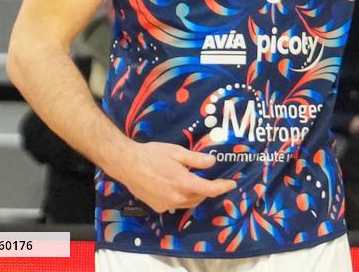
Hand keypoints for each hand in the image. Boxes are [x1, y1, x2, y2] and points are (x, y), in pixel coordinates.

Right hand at [113, 142, 235, 212]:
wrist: (126, 164)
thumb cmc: (152, 154)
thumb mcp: (177, 152)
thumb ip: (196, 159)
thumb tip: (213, 163)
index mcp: (183, 183)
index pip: (210, 190)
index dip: (223, 187)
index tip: (232, 184)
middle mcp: (176, 198)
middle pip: (200, 198)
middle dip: (209, 190)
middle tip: (212, 179)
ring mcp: (166, 205)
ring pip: (189, 203)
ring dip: (196, 195)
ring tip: (196, 181)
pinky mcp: (157, 207)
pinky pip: (176, 205)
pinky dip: (182, 198)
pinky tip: (178, 187)